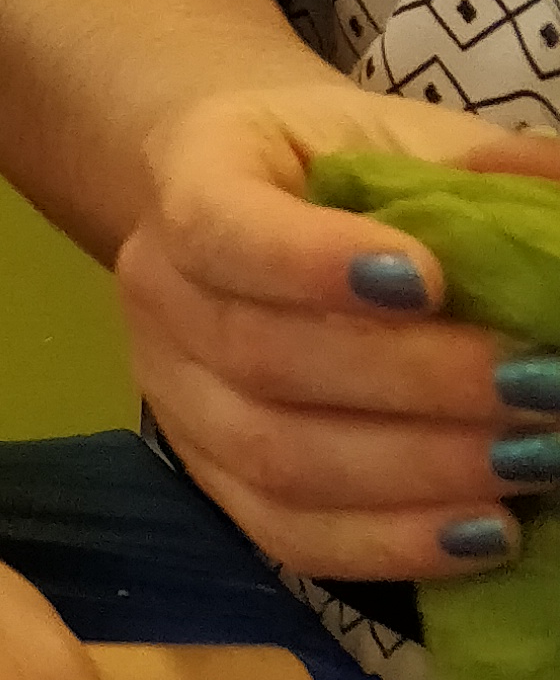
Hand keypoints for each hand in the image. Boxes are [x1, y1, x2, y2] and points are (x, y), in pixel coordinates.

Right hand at [114, 72, 559, 585]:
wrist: (252, 213)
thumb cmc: (342, 169)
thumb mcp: (408, 135)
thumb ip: (485, 167)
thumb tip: (558, 191)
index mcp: (194, 173)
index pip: (221, 227)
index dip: (312, 264)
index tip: (428, 281)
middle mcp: (159, 289)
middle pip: (260, 357)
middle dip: (414, 383)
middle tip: (542, 385)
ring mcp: (174, 393)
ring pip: (274, 457)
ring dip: (419, 471)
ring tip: (535, 457)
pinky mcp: (212, 477)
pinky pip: (288, 534)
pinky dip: (392, 544)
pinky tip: (488, 531)